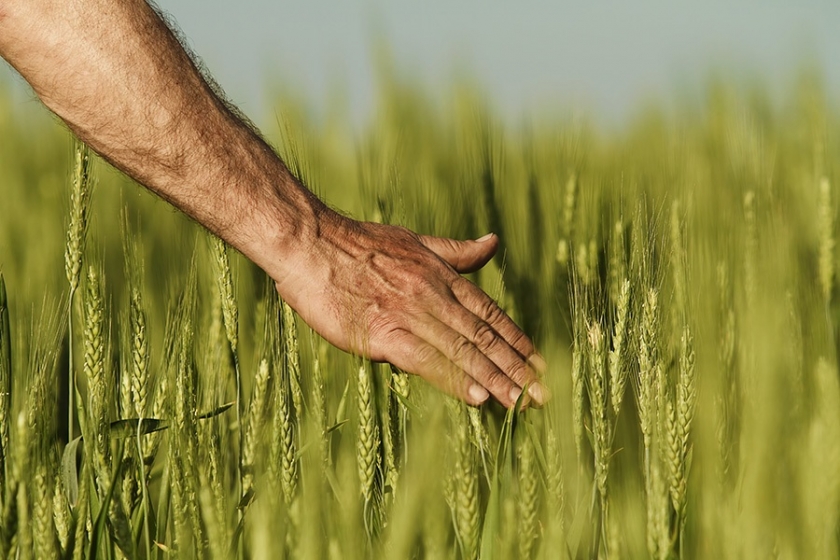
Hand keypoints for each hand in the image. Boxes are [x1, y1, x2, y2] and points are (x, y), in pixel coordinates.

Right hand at [274, 211, 547, 407]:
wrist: (309, 243)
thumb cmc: (356, 243)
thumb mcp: (414, 240)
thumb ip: (455, 252)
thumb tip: (493, 243)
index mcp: (440, 275)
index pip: (488, 313)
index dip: (516, 339)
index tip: (539, 362)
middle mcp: (432, 295)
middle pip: (483, 337)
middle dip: (515, 368)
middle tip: (543, 394)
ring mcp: (409, 315)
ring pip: (462, 351)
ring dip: (496, 379)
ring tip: (522, 403)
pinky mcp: (381, 334)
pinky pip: (426, 360)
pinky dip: (454, 379)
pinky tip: (477, 397)